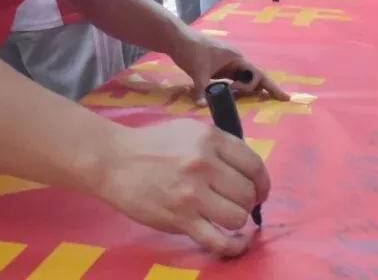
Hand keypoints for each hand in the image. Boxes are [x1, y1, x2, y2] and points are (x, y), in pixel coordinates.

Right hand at [98, 119, 266, 255]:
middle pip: (248, 193)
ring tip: (226, 215)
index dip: (262, 182)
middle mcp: (204, 163)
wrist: (114, 161)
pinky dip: (234, 246)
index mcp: (209, 138)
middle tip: (237, 203)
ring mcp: (192, 193)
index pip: (254, 164)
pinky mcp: (180, 219)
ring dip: (237, 220)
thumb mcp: (189, 131)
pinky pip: (219, 241)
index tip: (259, 190)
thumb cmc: (153, 145)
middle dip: (249, 201)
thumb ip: (219, 146)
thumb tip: (248, 171)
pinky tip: (237, 242)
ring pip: (237, 217)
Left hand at [169, 29, 288, 102]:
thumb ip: (202, 89)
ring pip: (246, 77)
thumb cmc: (190, 50)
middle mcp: (236, 60)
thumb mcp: (197, 72)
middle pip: (256, 75)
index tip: (274, 98)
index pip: (257, 73)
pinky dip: (241, 87)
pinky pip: (235, 78)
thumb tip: (202, 106)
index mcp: (236, 58)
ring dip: (252, 88)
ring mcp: (228, 63)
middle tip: (284, 98)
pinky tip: (242, 96)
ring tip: (266, 99)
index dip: (270, 85)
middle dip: (269, 86)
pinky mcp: (220, 67)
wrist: (177, 39)